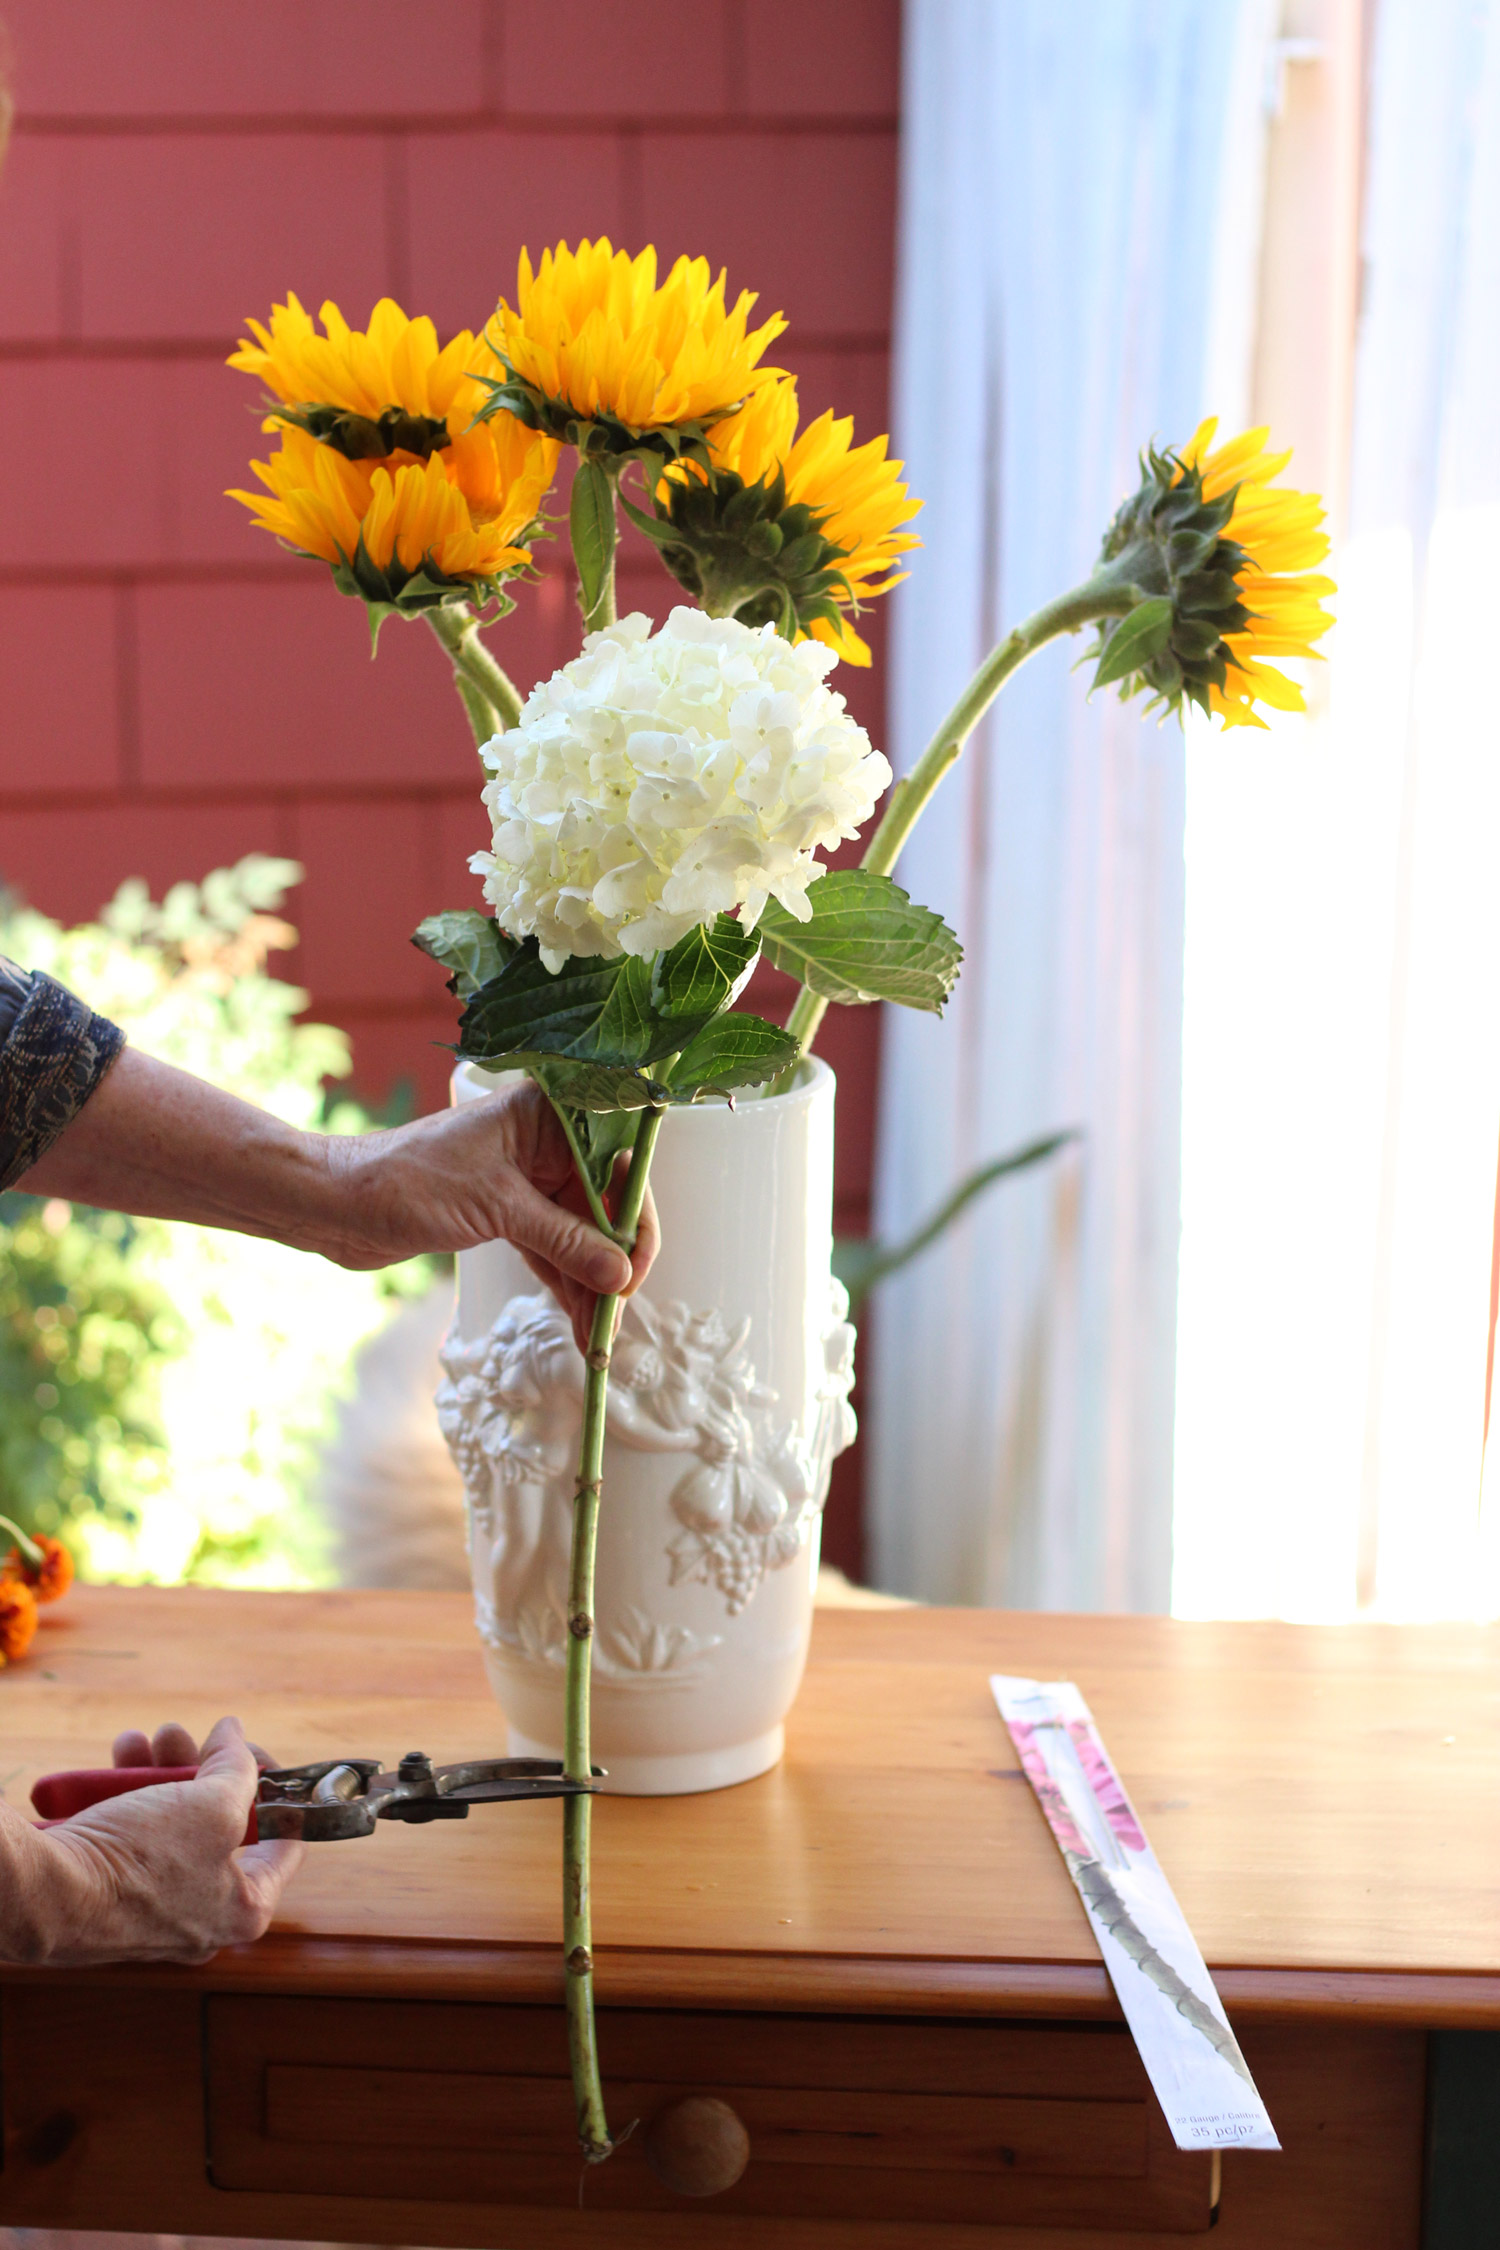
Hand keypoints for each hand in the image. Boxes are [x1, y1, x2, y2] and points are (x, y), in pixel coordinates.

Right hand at [9, 1716, 303, 1966]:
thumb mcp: (212, 1803)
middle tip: (183, 1737)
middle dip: (200, 1768)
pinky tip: (119, 1758)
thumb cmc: (141, 1860)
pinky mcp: (116, 1899)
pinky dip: (130, 1796)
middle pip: (220, 1825)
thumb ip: (238, 1767)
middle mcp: (204, 1918)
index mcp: (245, 1909)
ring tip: (140, 1741)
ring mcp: (157, 1911)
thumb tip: (235, 1737)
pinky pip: (136, 1839)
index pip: (284, 1842)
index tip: (251, 1752)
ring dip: (159, 1771)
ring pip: (172, 1824)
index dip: (275, 1786)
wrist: (46, 1895)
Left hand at [324, 1078, 659, 1351]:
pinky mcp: (504, 1210)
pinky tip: (577, 1318)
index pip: (618, 1165)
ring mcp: (525, 1176)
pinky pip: (550, 1246)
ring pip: (577, 1231)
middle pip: (602, 1204)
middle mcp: (543, 1139)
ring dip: (588, 1281)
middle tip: (616, 1313)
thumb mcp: (497, 1209)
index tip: (632, 1272)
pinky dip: (563, 1280)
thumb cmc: (407, 1180)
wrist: (337, 1202)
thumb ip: (564, 1240)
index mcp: (548, 1114)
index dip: (632, 1221)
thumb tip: (619, 1275)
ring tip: (597, 1333)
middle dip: (611, 1261)